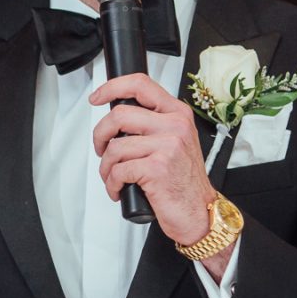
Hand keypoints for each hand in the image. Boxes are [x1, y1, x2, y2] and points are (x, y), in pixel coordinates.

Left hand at [89, 72, 216, 253]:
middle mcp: (174, 125)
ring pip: (115, 146)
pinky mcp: (156, 167)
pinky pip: (118, 170)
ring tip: (113, 177)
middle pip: (119, 115)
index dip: (112, 87)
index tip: (97, 97)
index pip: (140, 85)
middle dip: (100, 135)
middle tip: (102, 149)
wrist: (199, 212)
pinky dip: (112, 183)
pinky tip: (119, 189)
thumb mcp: (175, 142)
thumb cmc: (184, 180)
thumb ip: (153, 124)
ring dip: (106, 167)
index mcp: (178, 114)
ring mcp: (167, 146)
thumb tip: (117, 119)